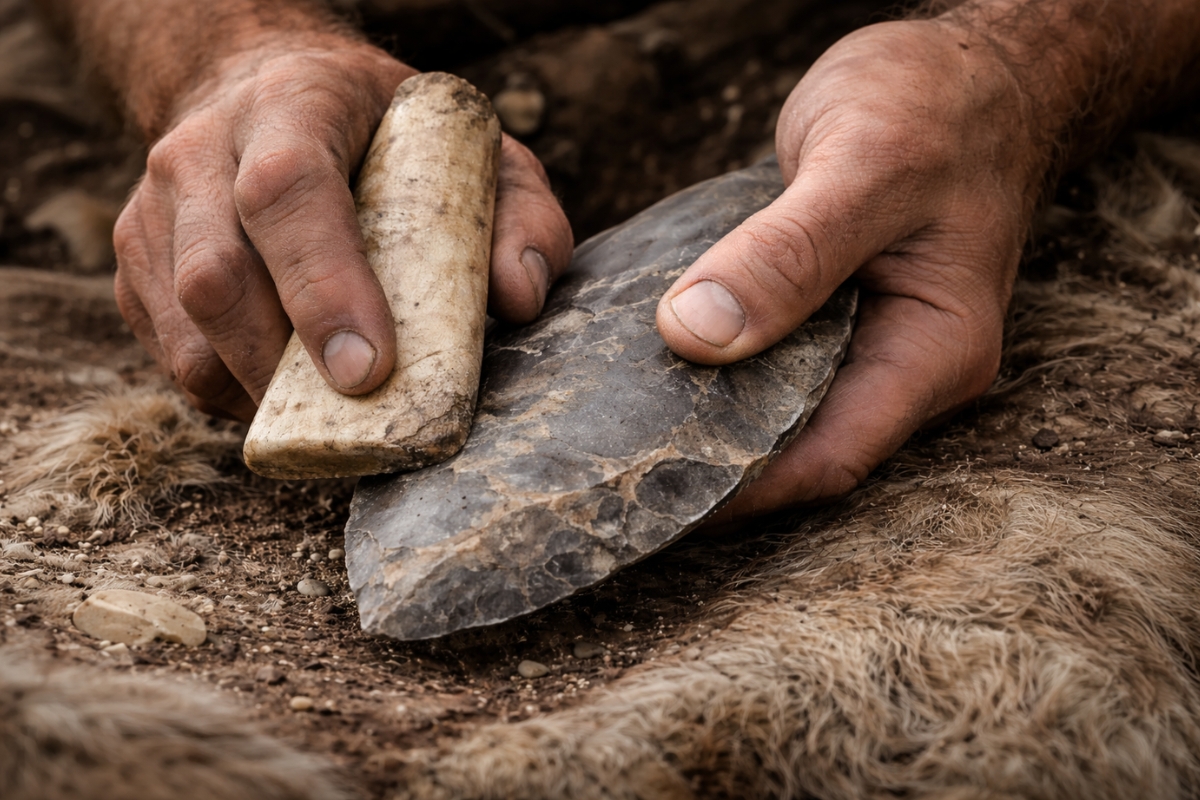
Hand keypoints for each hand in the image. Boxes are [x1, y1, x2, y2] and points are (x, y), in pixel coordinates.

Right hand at [113, 37, 571, 419]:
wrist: (265, 88)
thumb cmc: (383, 133)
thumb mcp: (469, 146)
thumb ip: (517, 211)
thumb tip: (518, 297)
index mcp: (292, 105)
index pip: (288, 193)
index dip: (324, 287)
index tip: (368, 370)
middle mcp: (203, 151)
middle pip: (217, 275)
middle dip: (286, 366)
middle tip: (356, 417)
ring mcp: (155, 208)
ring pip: (187, 327)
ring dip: (257, 391)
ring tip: (325, 412)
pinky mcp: (135, 260)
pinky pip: (172, 352)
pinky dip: (230, 390)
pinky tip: (283, 388)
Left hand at [657, 20, 1048, 516]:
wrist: (968, 69)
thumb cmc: (936, 105)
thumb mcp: (864, 166)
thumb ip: (787, 254)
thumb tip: (696, 336)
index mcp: (933, 351)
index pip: (829, 458)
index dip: (742, 491)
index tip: (652, 495)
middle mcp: (904, 365)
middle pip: (799, 449)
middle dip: (713, 469)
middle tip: (615, 470)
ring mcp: (869, 342)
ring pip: (778, 410)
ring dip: (708, 422)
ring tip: (619, 430)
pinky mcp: (834, 315)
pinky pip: (768, 361)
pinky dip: (716, 369)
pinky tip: (653, 367)